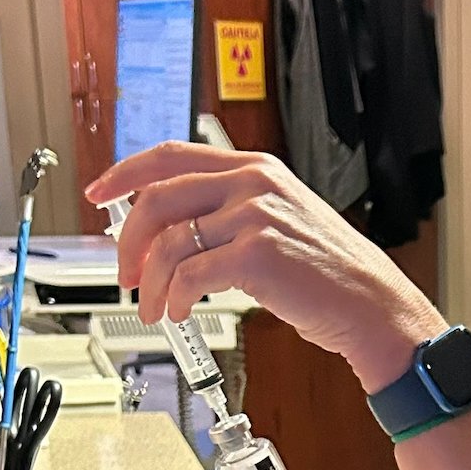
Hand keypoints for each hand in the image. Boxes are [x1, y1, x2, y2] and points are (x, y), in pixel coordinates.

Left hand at [85, 143, 441, 394]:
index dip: (124, 173)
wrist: (372, 304)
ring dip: (150, 281)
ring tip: (154, 307)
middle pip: (157, 198)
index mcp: (254, 168)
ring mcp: (255, 216)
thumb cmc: (330, 273)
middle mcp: (252, 183)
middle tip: (124, 273)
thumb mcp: (281, 220)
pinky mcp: (257, 255)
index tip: (99, 194)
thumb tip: (172, 230)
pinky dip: (174, 298)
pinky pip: (191, 275)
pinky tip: (179, 312)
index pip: (169, 157)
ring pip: (170, 242)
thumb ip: (231, 211)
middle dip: (128, 242)